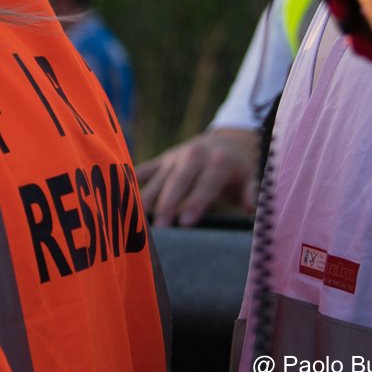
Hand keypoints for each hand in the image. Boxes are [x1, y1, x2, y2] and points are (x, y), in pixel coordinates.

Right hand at [135, 128, 258, 226]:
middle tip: (160, 229)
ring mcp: (175, 157)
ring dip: (148, 198)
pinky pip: (146, 170)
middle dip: (167, 205)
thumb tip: (250, 206)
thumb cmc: (239, 169)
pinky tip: (119, 195)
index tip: (185, 223)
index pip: (205, 185)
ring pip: (158, 178)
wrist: (225, 142)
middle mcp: (193, 155)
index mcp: (217, 162)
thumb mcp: (252, 175)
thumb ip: (251, 190)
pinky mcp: (162, 159)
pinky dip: (133, 181)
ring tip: (137, 218)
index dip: (195, 203)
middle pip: (177, 182)